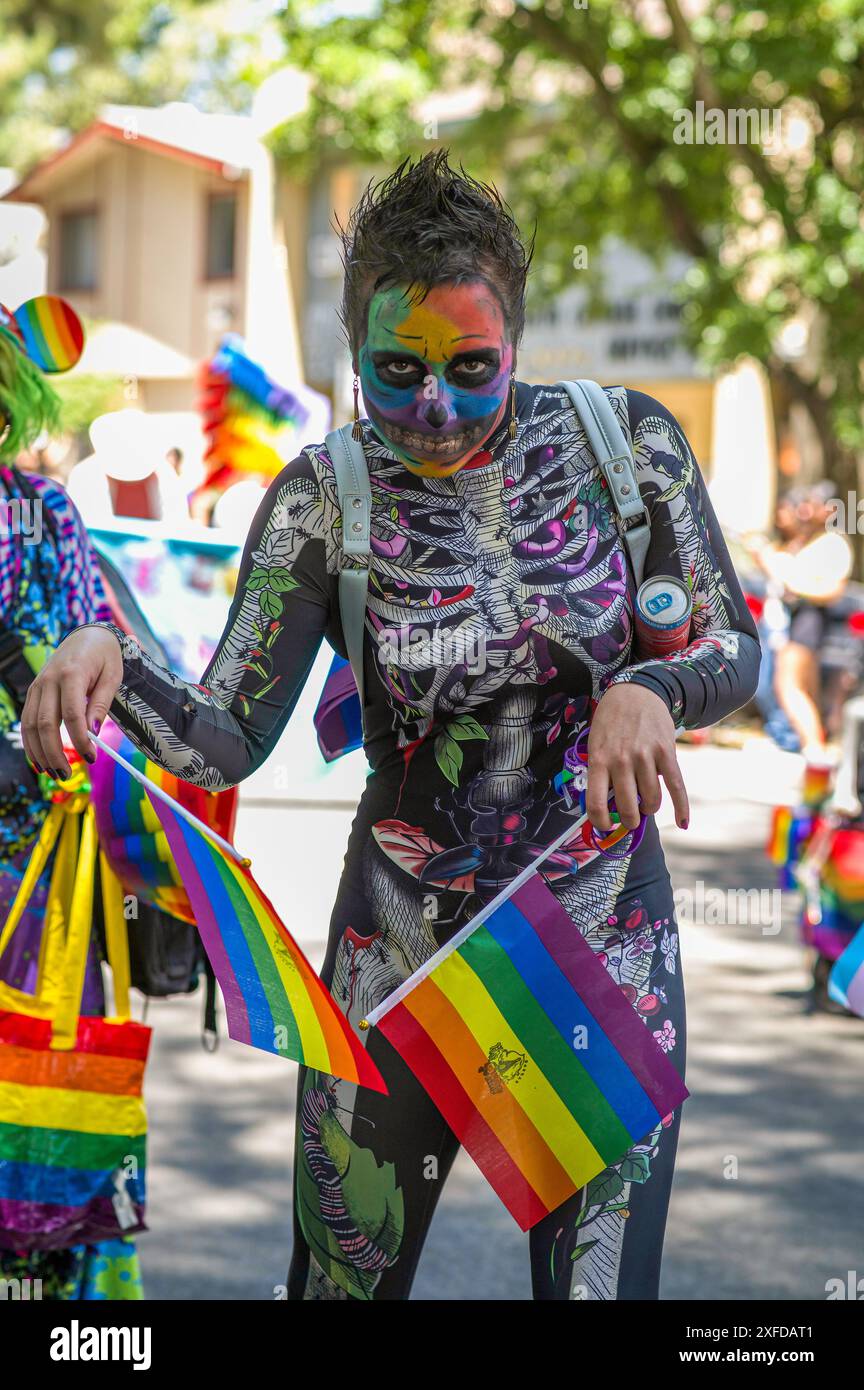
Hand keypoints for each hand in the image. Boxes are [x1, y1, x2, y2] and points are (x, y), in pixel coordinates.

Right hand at [21, 627, 123, 778]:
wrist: (87, 637)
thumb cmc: (105, 657)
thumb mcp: (113, 677)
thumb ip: (102, 703)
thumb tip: (93, 732)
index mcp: (72, 673)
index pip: (72, 713)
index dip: (79, 738)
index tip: (92, 756)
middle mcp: (49, 680)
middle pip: (46, 723)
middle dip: (54, 752)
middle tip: (67, 773)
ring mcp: (38, 686)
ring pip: (31, 725)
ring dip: (39, 752)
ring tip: (53, 773)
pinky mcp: (34, 692)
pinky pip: (28, 720)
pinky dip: (31, 742)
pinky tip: (40, 760)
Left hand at [586, 683, 688, 832]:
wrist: (635, 692)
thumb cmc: (612, 722)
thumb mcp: (596, 745)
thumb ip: (601, 772)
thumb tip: (608, 805)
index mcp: (599, 760)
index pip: (596, 803)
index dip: (601, 822)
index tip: (606, 825)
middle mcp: (622, 760)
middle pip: (628, 806)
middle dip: (630, 819)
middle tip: (631, 817)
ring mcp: (645, 757)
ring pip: (652, 800)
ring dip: (649, 808)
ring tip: (646, 804)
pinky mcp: (666, 752)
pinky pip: (676, 786)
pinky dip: (681, 808)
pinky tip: (683, 822)